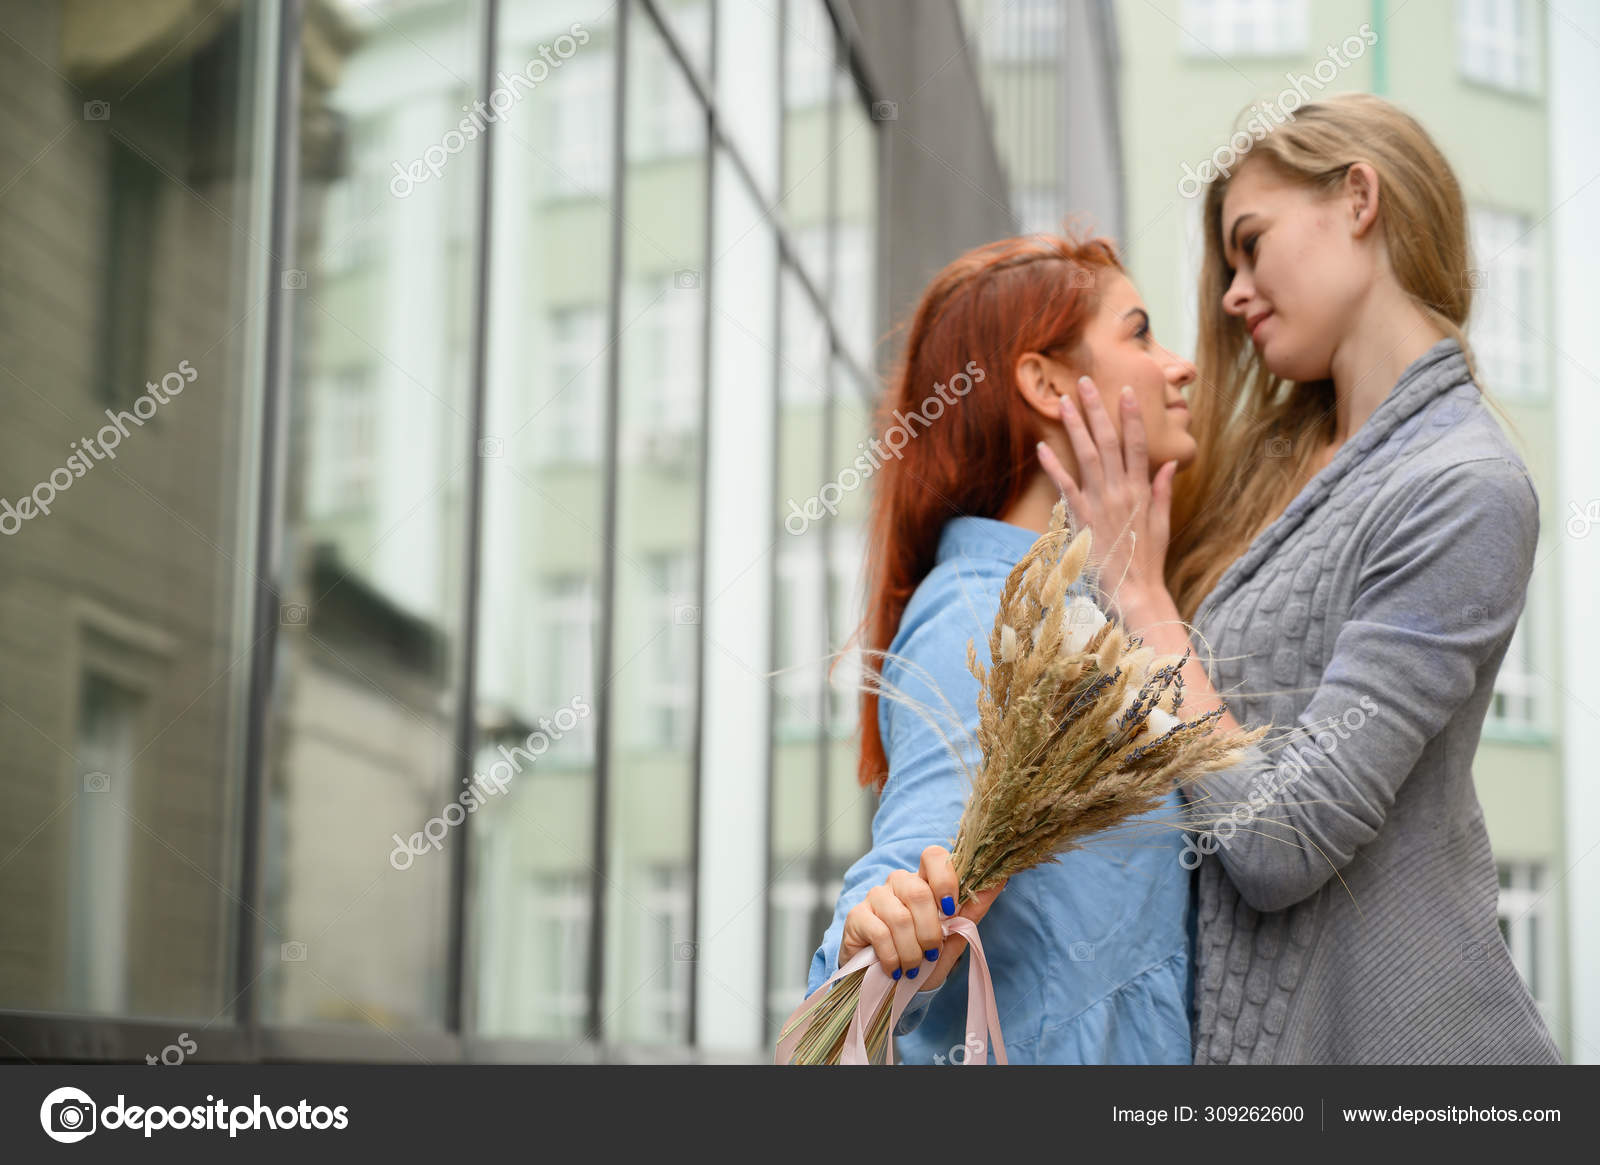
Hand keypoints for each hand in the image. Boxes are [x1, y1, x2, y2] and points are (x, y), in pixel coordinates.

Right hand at [838, 845, 1006, 992]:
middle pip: (918, 892)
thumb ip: (972, 910)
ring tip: (913, 967)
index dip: (945, 879)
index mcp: (924, 881)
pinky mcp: (857, 917)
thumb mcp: (953, 938)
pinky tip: (895, 969)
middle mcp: (898, 883)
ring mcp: (875, 897)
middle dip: (931, 931)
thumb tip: (1000, 880)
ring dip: (912, 951)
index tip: (951, 910)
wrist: (893, 986)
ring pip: (900, 917)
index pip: (933, 856)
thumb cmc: (924, 958)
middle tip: (932, 952)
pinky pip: (880, 933)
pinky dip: (893, 958)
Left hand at [1037, 375, 1174, 618]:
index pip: (1138, 444)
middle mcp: (1121, 490)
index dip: (1132, 416)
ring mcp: (1101, 503)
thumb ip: (1162, 491)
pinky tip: (1041, 447)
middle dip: (1097, 409)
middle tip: (1084, 382)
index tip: (1125, 391)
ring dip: (1076, 427)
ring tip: (1064, 402)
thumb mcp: (1162, 523)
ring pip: (1087, 455)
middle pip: (1109, 441)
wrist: (1135, 591)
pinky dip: (1053, 466)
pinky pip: (1065, 487)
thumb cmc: (1149, 559)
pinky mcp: (1082, 518)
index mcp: (1141, 490)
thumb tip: (1169, 463)